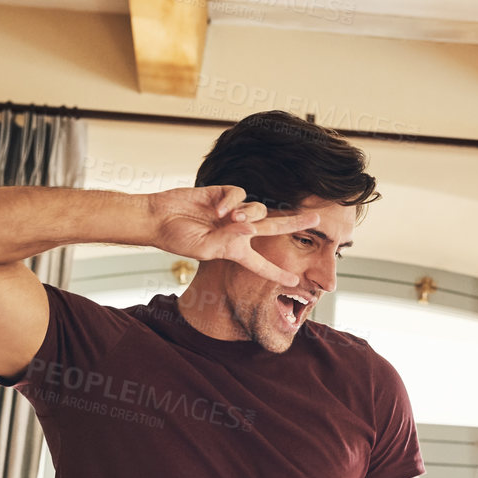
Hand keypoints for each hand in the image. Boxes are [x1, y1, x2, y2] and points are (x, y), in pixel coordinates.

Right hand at [143, 185, 320, 286]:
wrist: (159, 217)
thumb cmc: (177, 238)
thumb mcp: (204, 248)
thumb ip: (228, 240)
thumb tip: (249, 226)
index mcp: (236, 251)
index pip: (262, 265)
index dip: (278, 274)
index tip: (295, 283)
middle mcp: (239, 231)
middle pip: (274, 228)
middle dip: (296, 223)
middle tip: (318, 219)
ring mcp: (233, 212)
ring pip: (258, 209)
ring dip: (247, 214)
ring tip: (226, 219)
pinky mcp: (224, 194)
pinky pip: (240, 195)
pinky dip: (232, 201)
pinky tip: (217, 209)